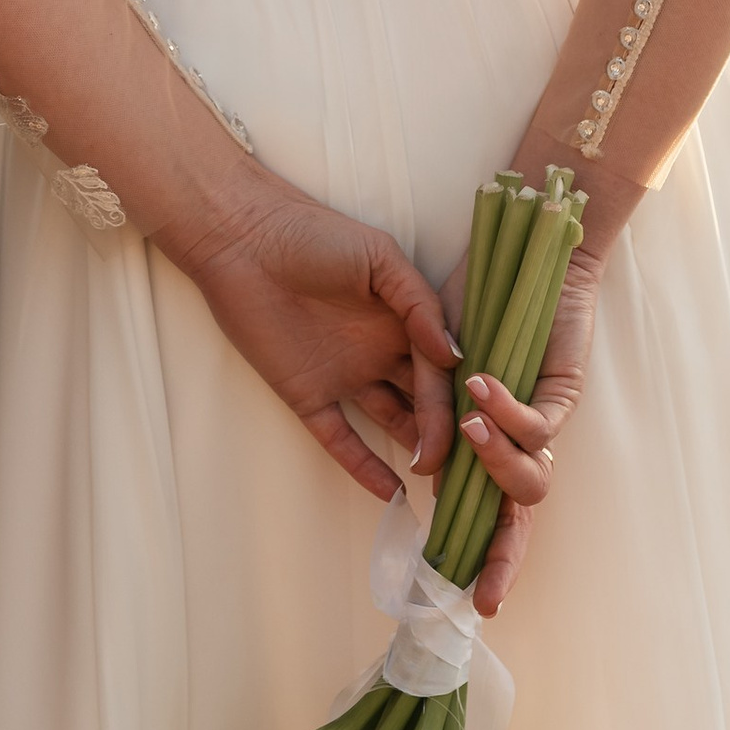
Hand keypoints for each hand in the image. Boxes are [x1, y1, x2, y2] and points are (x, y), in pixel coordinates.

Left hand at [163, 187, 456, 496]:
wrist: (243, 239)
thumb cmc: (313, 236)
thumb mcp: (379, 258)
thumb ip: (419, 303)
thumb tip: (454, 356)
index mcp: (404, 320)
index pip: (443, 369)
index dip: (463, 397)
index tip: (486, 425)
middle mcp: (381, 353)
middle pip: (425, 401)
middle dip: (450, 433)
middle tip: (471, 466)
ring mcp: (346, 377)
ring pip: (392, 423)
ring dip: (418, 451)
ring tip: (442, 485)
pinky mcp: (308, 395)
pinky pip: (339, 438)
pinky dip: (364, 467)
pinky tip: (390, 493)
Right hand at [450, 249, 597, 617]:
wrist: (524, 257)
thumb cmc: (477, 303)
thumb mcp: (434, 365)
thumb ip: (431, 416)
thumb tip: (427, 476)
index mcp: (486, 442)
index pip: (484, 510)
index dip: (476, 554)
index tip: (458, 594)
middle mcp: (518, 442)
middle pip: (519, 518)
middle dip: (504, 560)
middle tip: (485, 595)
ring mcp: (543, 421)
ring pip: (530, 479)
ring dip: (494, 463)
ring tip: (466, 426)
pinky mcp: (562, 393)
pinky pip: (536, 424)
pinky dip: (504, 412)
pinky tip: (478, 386)